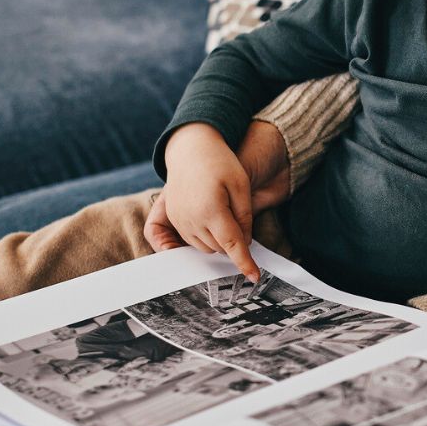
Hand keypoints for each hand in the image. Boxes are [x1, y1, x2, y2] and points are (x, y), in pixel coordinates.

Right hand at [145, 121, 291, 257]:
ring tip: (223, 215)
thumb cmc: (220, 163)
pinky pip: (191, 240)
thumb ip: (244, 218)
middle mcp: (191, 219)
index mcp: (211, 210)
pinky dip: (205, 236)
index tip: (254, 277)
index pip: (232, 245)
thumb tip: (244, 244)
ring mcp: (179, 219)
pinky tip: (211, 218)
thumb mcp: (241, 186)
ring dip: (218, 241)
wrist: (191, 148)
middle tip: (238, 219)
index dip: (245, 262)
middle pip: (220, 248)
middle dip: (233, 243)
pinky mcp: (172, 217)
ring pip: (205, 247)